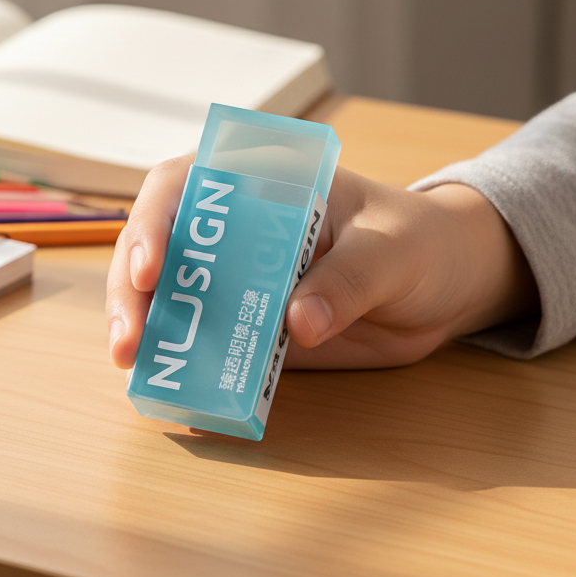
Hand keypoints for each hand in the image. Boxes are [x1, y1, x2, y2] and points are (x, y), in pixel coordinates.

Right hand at [106, 157, 538, 369]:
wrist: (445, 286)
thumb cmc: (418, 240)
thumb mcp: (393, 249)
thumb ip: (349, 279)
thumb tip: (297, 323)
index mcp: (262, 181)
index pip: (185, 185)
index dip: (154, 221)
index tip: (151, 268)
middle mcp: (236, 228)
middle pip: (159, 248)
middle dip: (134, 292)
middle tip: (130, 342)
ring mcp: (240, 281)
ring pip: (172, 301)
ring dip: (151, 335)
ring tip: (141, 373)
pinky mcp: (252, 328)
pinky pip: (210, 348)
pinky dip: (190, 370)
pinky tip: (179, 395)